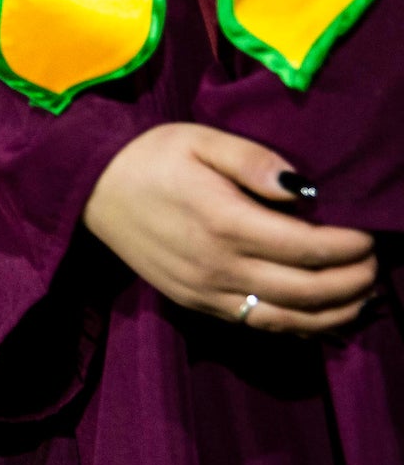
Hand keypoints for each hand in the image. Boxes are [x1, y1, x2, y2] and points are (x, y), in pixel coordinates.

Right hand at [85, 124, 375, 333]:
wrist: (90, 189)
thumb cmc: (150, 157)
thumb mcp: (200, 139)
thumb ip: (254, 160)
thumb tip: (302, 187)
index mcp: (224, 222)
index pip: (308, 247)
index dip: (350, 245)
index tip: (371, 234)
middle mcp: (218, 266)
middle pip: (308, 289)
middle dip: (353, 280)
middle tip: (376, 264)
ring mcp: (206, 291)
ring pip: (288, 319)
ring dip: (334, 313)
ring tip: (362, 295)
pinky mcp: (195, 303)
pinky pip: (258, 325)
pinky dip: (298, 326)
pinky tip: (320, 313)